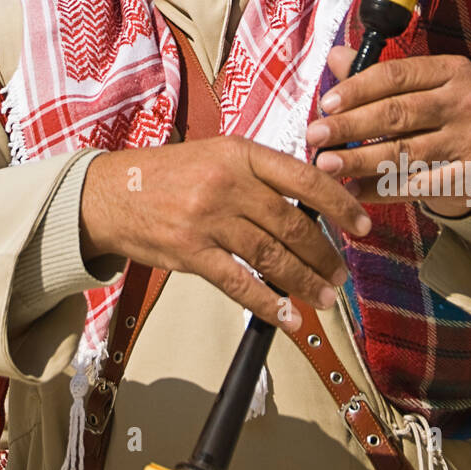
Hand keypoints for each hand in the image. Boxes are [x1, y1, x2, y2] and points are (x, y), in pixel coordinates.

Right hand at [80, 135, 371, 331]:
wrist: (109, 193)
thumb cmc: (167, 175)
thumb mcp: (216, 156)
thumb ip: (259, 175)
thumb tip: (311, 205)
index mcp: (239, 152)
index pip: (303, 177)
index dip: (340, 203)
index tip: (362, 225)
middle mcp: (227, 182)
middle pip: (292, 223)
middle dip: (324, 254)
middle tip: (341, 275)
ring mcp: (207, 218)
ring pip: (271, 256)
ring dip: (303, 282)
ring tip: (324, 298)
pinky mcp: (190, 252)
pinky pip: (239, 283)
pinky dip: (268, 304)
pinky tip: (288, 317)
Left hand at [304, 47, 470, 217]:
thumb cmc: (434, 119)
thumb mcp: (412, 90)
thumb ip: (373, 76)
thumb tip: (334, 56)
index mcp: (451, 71)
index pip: (396, 75)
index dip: (357, 89)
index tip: (326, 104)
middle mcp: (467, 101)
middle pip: (398, 113)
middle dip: (350, 126)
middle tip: (315, 137)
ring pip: (404, 151)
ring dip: (359, 160)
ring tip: (326, 166)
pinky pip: (416, 185)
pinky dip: (380, 190)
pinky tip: (353, 191)